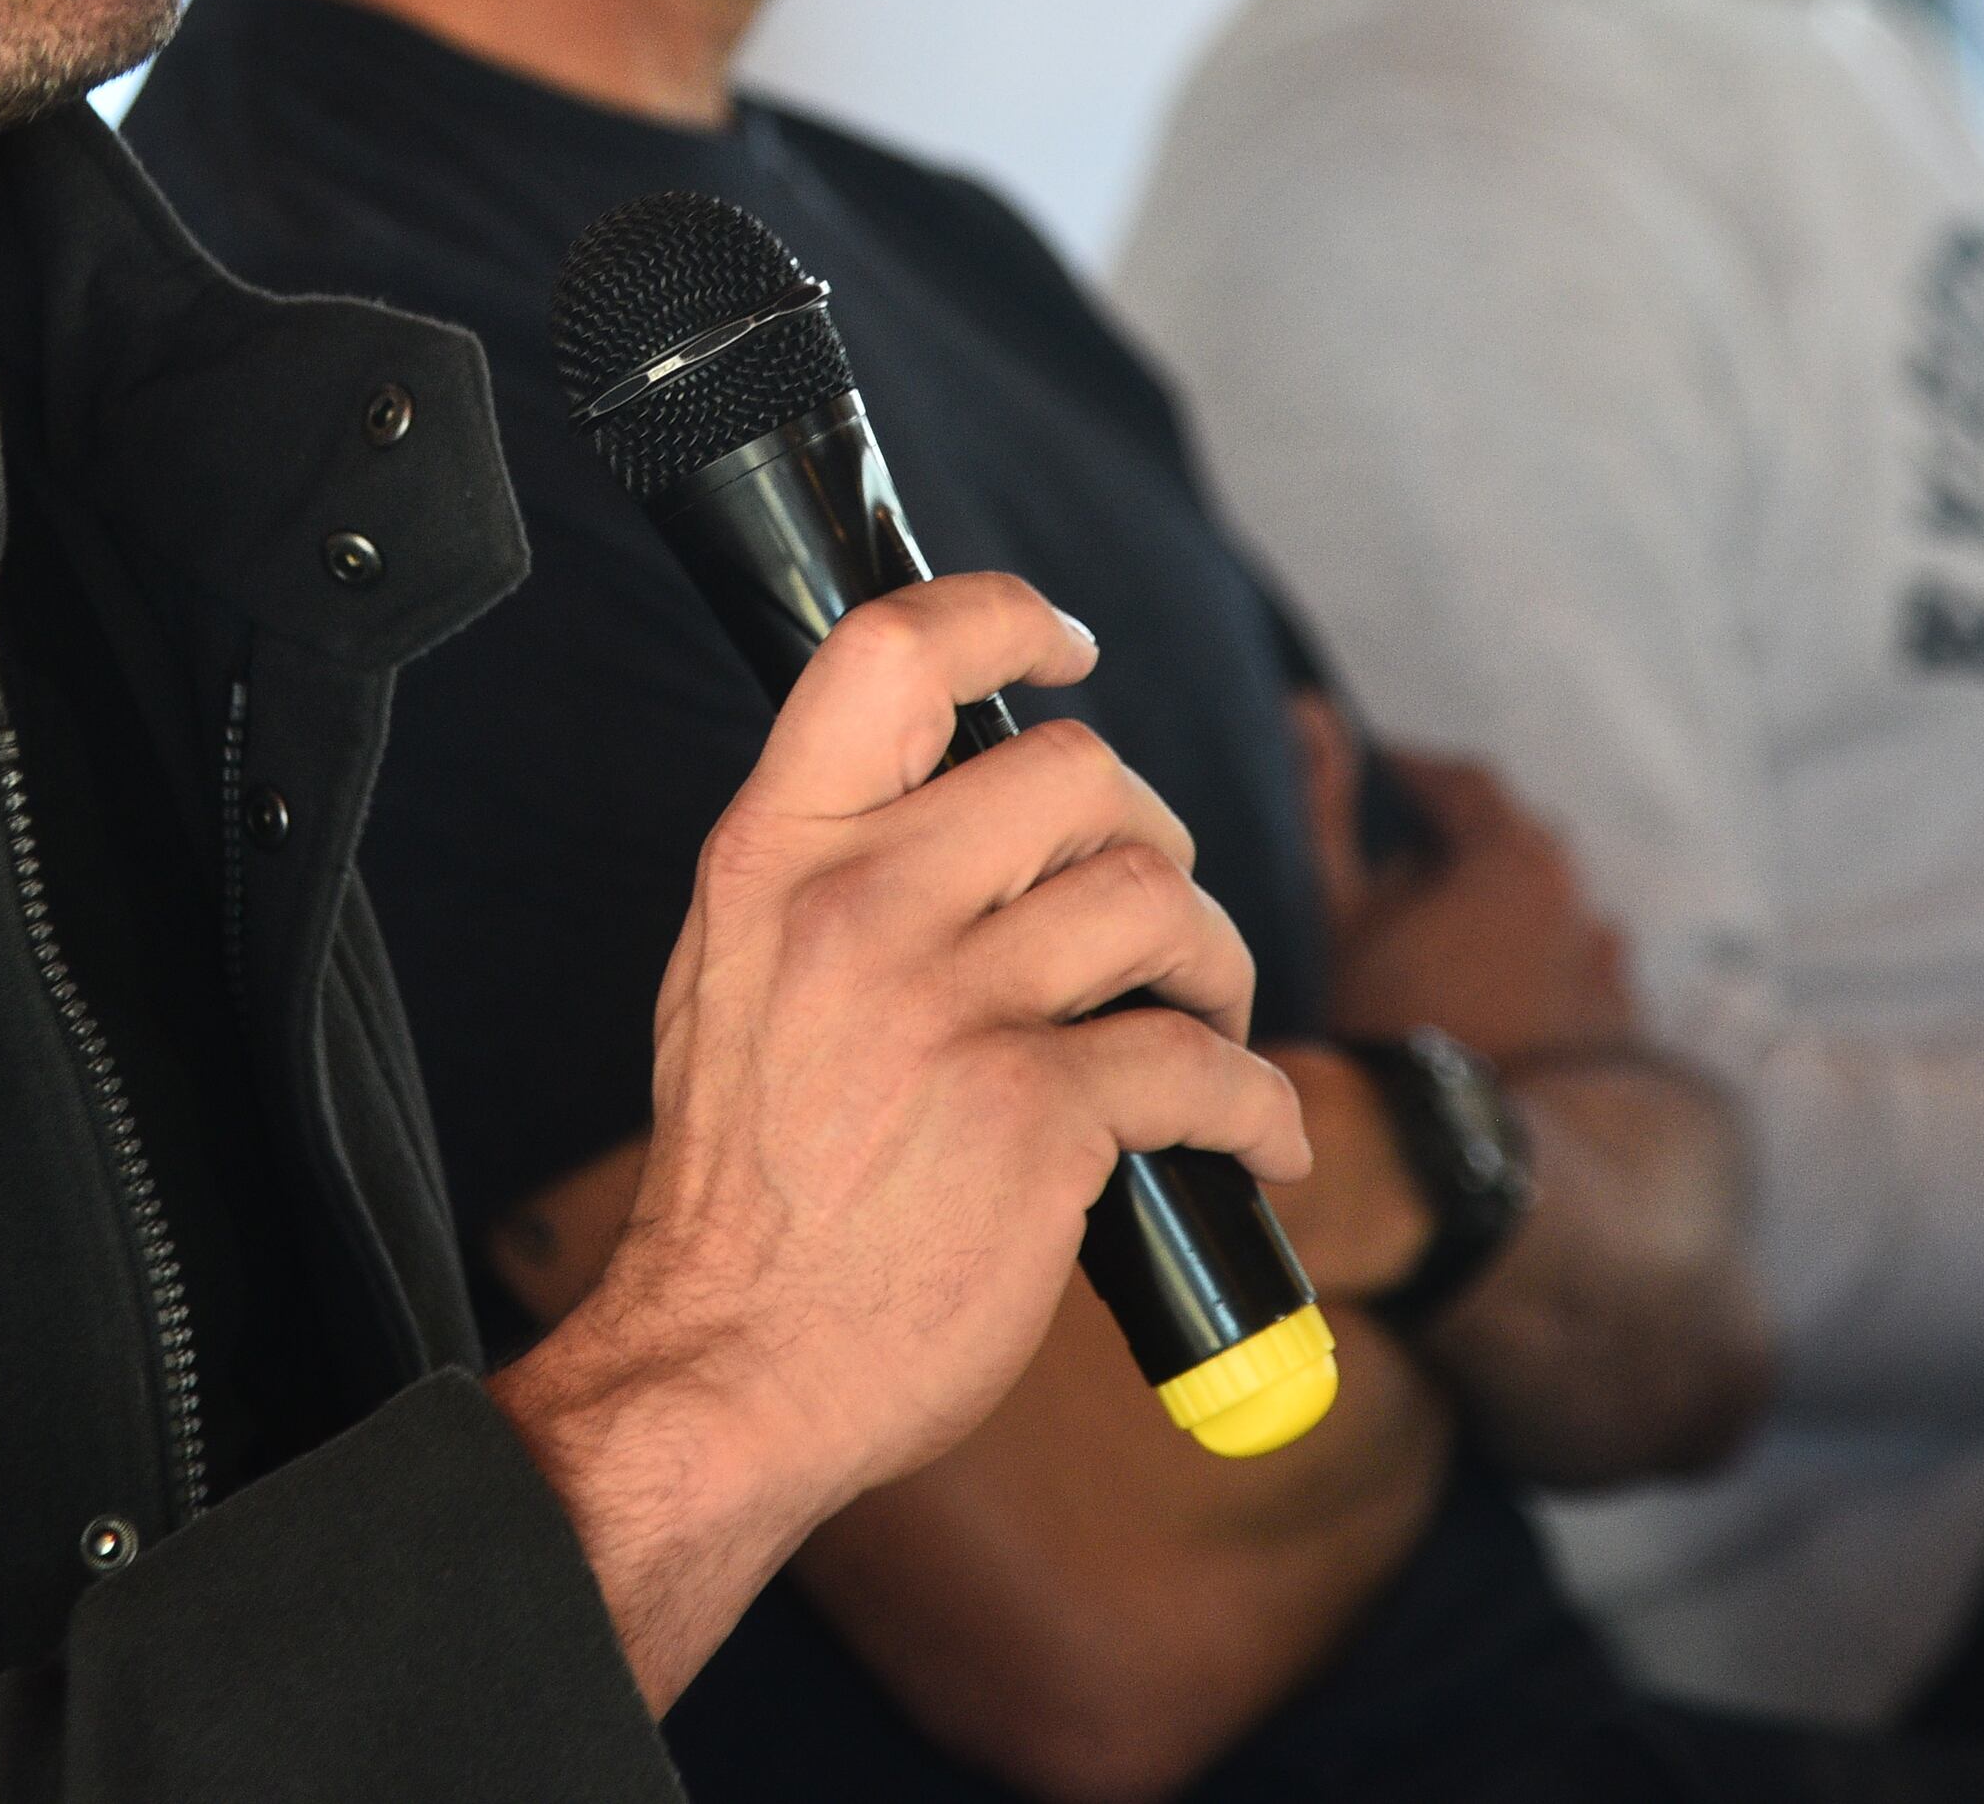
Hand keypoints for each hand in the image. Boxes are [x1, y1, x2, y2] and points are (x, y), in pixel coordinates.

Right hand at [492, 574, 1309, 1707]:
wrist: (726, 1365)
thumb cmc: (743, 1184)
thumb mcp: (729, 974)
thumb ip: (826, 873)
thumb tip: (950, 795)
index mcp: (773, 855)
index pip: (890, 654)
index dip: (1001, 619)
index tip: (1063, 647)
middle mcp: (857, 907)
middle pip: (1077, 771)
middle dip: (1149, 839)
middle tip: (1150, 924)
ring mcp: (947, 1009)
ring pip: (1158, 899)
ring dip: (1214, 964)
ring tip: (1202, 1022)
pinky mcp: (1036, 1119)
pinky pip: (1203, 1065)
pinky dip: (1257, 1105)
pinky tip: (1253, 1142)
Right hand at [1293, 697, 1633, 1061]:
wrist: (1458, 1148)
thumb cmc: (1389, 1021)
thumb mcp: (1338, 907)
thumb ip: (1324, 801)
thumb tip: (1307, 708)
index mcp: (1513, 854)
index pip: (1463, 783)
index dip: (1414, 775)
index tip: (1379, 776)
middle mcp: (1578, 897)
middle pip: (1513, 844)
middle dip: (1461, 847)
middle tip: (1402, 877)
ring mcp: (1608, 966)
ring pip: (1547, 911)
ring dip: (1502, 915)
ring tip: (1444, 954)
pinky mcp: (1620, 1025)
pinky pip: (1575, 974)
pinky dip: (1538, 972)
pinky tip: (1489, 1008)